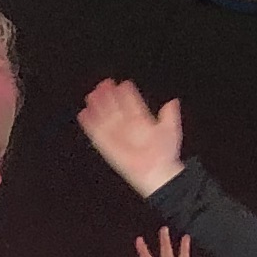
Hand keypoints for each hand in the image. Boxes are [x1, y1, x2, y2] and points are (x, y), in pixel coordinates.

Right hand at [78, 79, 185, 198]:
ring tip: (93, 94)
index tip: (122, 84)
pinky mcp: (107, 145)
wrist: (155, 172)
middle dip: (110, 96)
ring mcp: (117, 136)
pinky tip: (84, 113)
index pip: (132, 105)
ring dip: (99, 106)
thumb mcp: (171, 130)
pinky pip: (96, 133)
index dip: (127, 95)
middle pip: (116, 109)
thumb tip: (172, 102)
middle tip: (104, 84)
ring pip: (105, 117)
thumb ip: (170, 116)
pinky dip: (90, 123)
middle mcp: (128, 128)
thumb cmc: (164, 155)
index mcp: (142, 123)